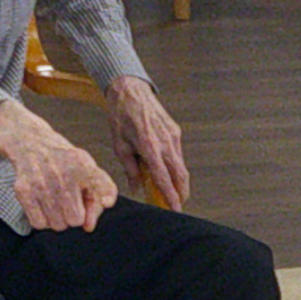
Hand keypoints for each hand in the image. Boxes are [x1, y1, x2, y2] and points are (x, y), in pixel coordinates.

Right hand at [0, 100, 118, 231]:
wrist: (31, 143)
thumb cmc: (64, 160)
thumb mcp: (89, 167)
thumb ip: (99, 195)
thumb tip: (89, 226)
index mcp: (82, 165)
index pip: (102, 188)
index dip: (100, 202)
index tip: (105, 202)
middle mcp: (61, 174)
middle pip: (75, 220)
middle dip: (74, 215)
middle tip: (70, 202)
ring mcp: (40, 183)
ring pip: (57, 225)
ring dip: (58, 219)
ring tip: (56, 202)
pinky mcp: (24, 191)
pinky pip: (39, 224)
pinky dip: (43, 220)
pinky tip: (44, 206)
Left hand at [105, 78, 191, 211]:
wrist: (130, 90)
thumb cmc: (120, 117)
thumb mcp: (119, 145)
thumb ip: (130, 168)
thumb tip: (136, 188)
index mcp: (149, 147)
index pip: (164, 178)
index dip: (170, 196)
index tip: (175, 209)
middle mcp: (165, 142)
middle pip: (180, 175)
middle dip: (181, 192)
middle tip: (177, 204)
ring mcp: (173, 136)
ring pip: (181, 165)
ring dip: (179, 180)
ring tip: (173, 191)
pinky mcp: (175, 131)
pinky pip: (178, 153)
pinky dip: (175, 166)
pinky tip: (167, 171)